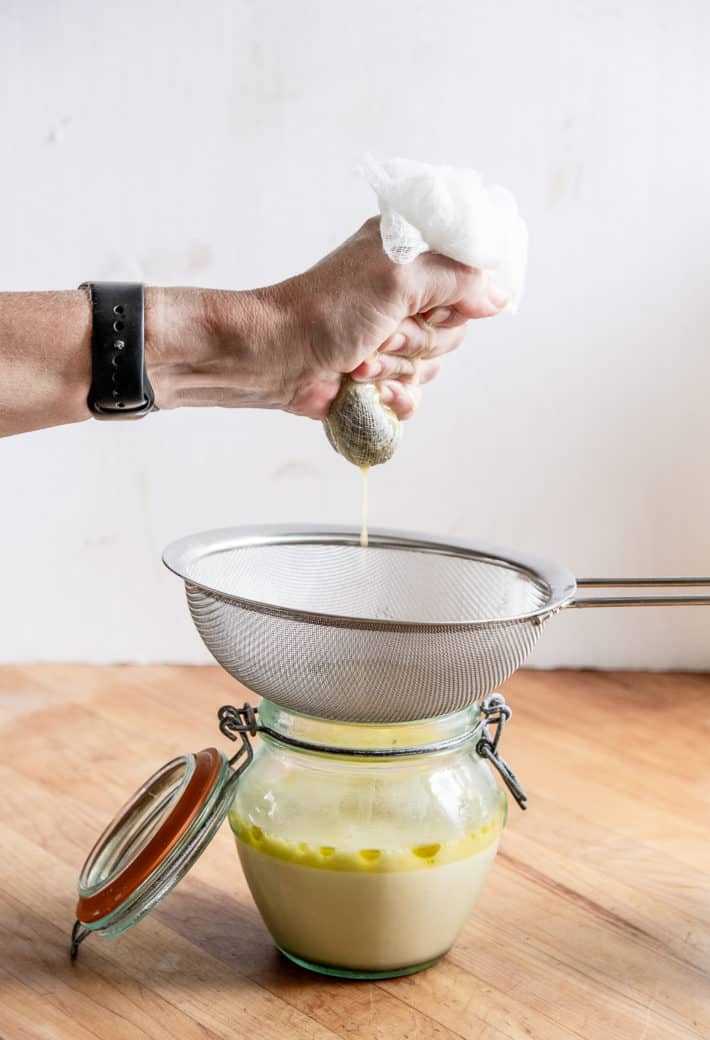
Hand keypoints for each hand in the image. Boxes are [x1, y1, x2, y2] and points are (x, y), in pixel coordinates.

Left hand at [146, 218, 508, 418]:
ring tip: (361, 359)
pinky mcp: (380, 374)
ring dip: (397, 368)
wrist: (276, 358)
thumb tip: (501, 295)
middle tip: (383, 332)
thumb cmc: (328, 310)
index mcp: (412, 256)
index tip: (436, 307)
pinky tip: (364, 386)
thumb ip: (458, 280)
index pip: (471, 277)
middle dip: (419, 340)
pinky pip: (413, 395)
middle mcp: (406, 294)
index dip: (462, 300)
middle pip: (456, 329)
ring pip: (433, 365)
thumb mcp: (400, 278)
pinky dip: (391, 395)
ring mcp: (393, 336)